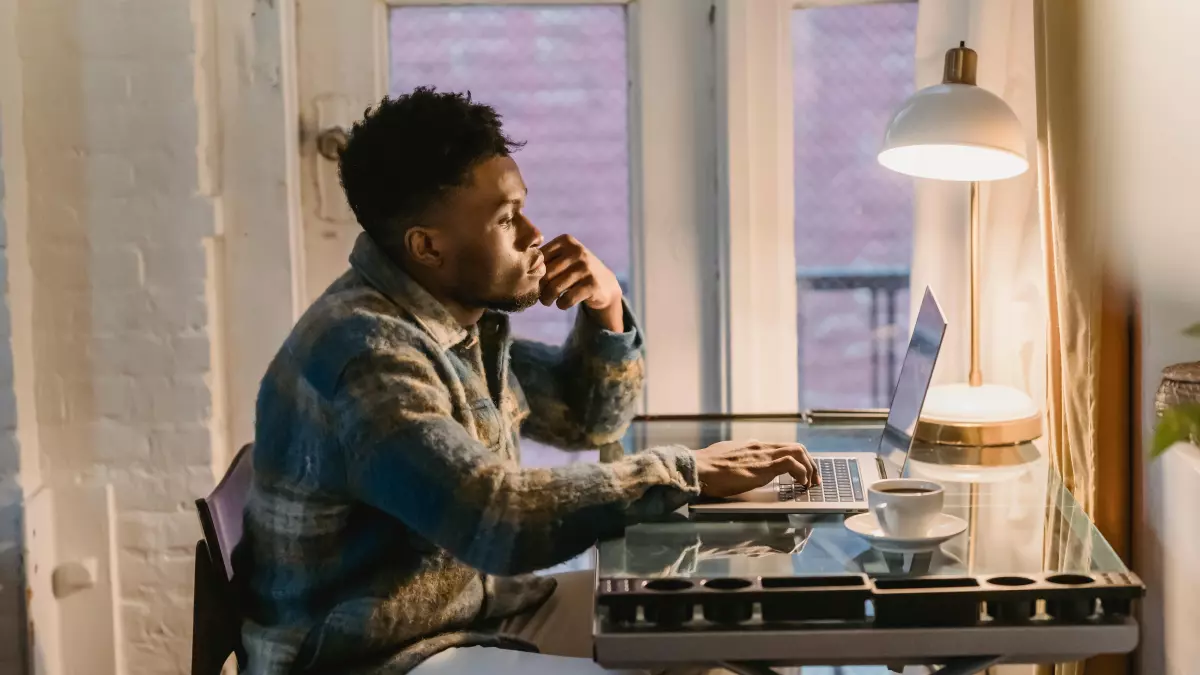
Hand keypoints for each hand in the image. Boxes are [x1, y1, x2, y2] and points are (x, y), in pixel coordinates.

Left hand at [538, 235, 623, 329]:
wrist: (605, 283)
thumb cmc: (575, 271)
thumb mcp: (563, 258)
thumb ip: (544, 260)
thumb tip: (521, 272)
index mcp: (566, 240)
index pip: (539, 259)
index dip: (533, 274)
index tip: (535, 283)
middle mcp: (577, 251)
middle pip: (546, 274)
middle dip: (539, 289)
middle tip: (540, 296)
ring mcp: (586, 268)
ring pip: (554, 288)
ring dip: (547, 299)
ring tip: (547, 301)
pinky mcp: (592, 285)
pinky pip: (567, 299)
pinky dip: (561, 304)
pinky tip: (562, 304)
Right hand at [693, 440, 817, 497]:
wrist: (699, 468)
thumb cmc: (706, 468)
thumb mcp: (724, 458)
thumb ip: (736, 458)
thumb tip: (737, 463)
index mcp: (752, 446)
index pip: (781, 447)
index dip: (796, 460)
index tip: (801, 472)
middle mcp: (760, 447)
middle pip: (795, 447)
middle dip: (810, 462)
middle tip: (813, 479)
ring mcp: (763, 455)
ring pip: (798, 451)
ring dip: (810, 467)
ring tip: (810, 482)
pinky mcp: (763, 466)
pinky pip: (791, 463)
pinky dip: (801, 472)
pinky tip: (801, 483)